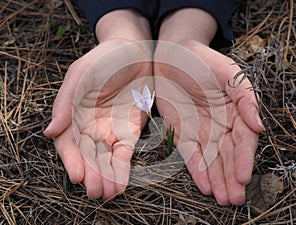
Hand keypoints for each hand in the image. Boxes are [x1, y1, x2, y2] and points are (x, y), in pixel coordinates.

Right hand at [45, 39, 152, 198]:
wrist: (134, 53)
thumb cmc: (104, 59)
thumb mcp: (81, 75)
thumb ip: (65, 102)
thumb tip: (50, 131)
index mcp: (74, 115)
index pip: (69, 144)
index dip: (72, 161)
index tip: (78, 176)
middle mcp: (90, 127)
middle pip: (88, 157)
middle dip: (92, 176)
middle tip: (96, 192)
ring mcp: (110, 131)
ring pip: (105, 161)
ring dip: (106, 179)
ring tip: (109, 194)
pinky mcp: (129, 133)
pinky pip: (124, 156)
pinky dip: (122, 171)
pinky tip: (120, 186)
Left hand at [154, 41, 263, 204]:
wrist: (172, 56)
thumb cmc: (203, 62)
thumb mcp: (229, 75)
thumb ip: (245, 100)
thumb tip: (259, 127)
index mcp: (235, 111)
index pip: (243, 140)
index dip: (243, 159)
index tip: (243, 176)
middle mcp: (220, 124)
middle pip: (228, 155)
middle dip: (231, 177)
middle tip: (234, 199)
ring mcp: (201, 130)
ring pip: (211, 159)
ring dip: (217, 179)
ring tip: (222, 199)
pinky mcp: (182, 132)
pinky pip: (190, 154)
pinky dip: (197, 170)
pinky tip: (205, 185)